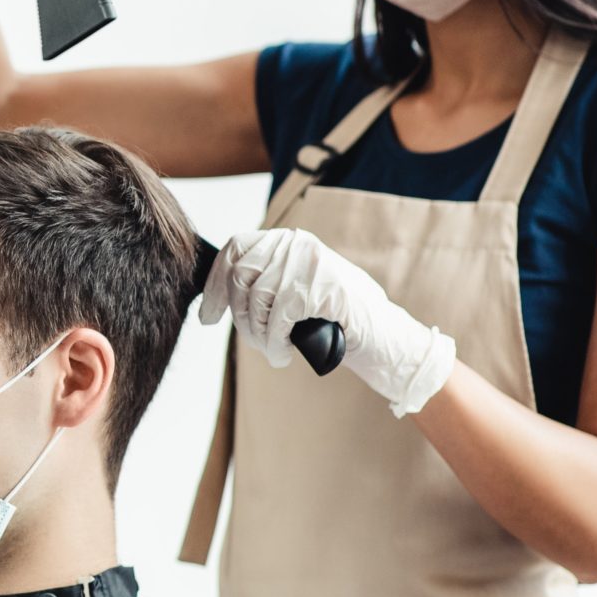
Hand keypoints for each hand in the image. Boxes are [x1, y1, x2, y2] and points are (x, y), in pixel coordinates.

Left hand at [198, 228, 456, 415]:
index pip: (236, 249)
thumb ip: (267, 281)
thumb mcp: (297, 290)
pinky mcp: (321, 289)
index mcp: (289, 241)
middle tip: (254, 341)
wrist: (387, 339)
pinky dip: (274, 343)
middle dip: (239, 316)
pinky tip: (282, 354)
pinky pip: (278, 318)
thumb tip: (220, 292)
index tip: (209, 315)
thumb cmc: (337, 320)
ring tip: (272, 350)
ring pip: (256, 299)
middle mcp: (297, 245)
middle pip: (241, 276)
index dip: (216, 284)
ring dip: (257, 334)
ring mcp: (310, 264)